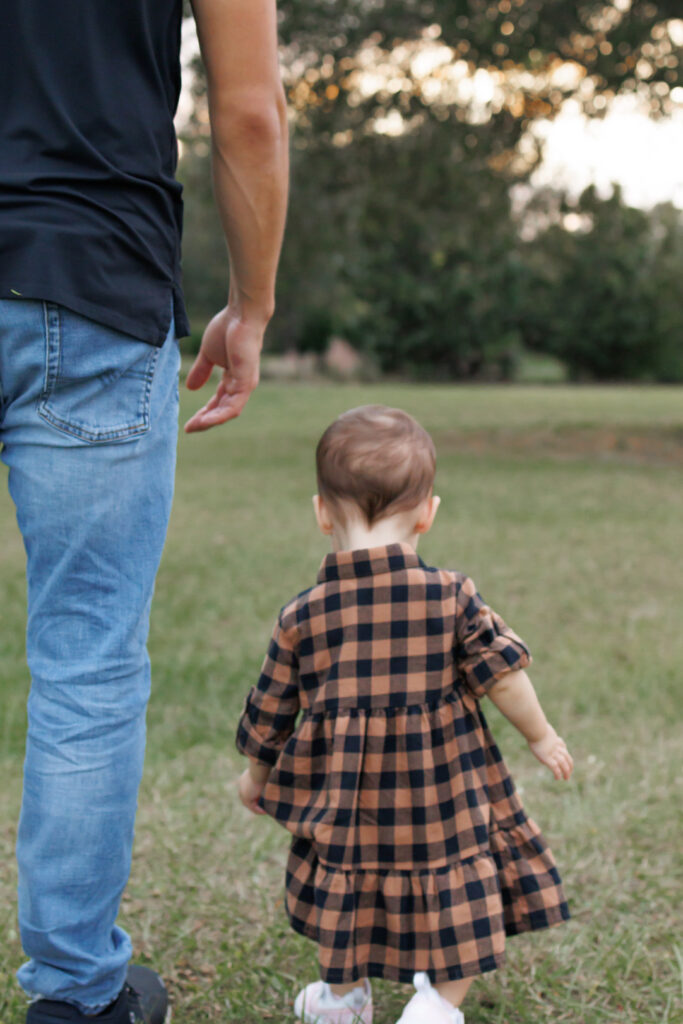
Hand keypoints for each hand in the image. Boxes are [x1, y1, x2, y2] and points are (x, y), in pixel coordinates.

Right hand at [184, 304, 264, 431]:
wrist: (241, 315)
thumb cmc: (227, 329)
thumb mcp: (208, 355)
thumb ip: (201, 371)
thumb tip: (191, 388)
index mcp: (232, 379)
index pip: (218, 402)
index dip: (204, 413)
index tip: (188, 423)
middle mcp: (240, 385)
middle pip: (223, 411)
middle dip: (205, 421)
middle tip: (189, 429)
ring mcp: (245, 385)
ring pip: (228, 412)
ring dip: (211, 421)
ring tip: (194, 427)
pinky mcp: (247, 382)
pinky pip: (234, 406)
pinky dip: (220, 415)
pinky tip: (206, 420)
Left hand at [238, 768, 266, 814]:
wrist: (259, 768)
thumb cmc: (264, 768)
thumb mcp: (264, 773)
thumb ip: (265, 779)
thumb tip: (272, 782)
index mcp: (245, 778)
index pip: (249, 790)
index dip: (255, 795)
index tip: (263, 799)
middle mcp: (242, 786)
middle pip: (248, 798)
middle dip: (255, 803)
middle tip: (264, 808)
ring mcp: (243, 792)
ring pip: (249, 804)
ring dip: (257, 808)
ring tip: (265, 811)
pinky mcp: (246, 798)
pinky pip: (252, 807)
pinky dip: (258, 810)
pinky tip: (265, 812)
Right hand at [528, 726, 572, 780]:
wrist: (536, 729)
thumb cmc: (535, 726)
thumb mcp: (539, 727)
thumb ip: (540, 729)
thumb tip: (534, 725)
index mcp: (554, 739)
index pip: (563, 746)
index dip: (564, 750)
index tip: (562, 753)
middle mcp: (556, 747)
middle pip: (567, 757)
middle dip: (570, 765)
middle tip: (570, 771)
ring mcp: (553, 753)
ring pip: (564, 764)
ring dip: (566, 772)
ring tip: (566, 778)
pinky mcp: (547, 758)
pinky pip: (555, 768)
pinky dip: (558, 774)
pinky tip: (557, 778)